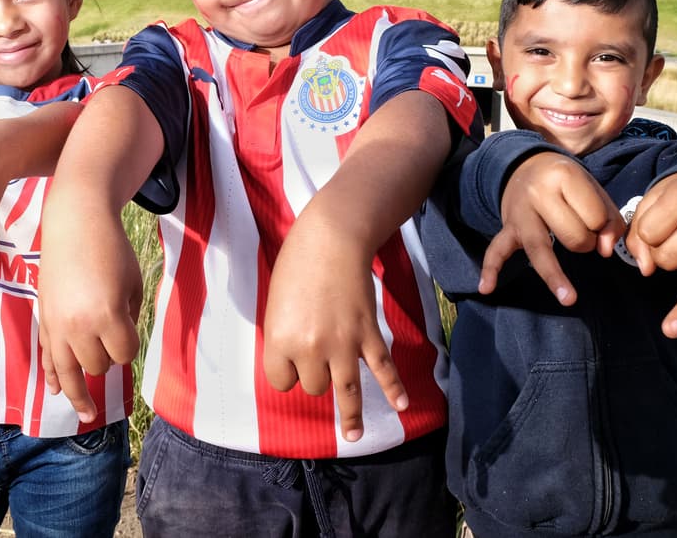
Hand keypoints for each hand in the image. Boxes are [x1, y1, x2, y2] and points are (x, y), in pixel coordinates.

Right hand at [37, 207, 141, 423]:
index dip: (130, 345)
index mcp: (107, 315)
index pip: (124, 353)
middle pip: (97, 364)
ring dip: (79, 392)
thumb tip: (121, 347)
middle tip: (112, 336)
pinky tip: (58, 392)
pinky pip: (47, 356)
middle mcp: (78, 326)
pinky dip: (53, 375)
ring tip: (86, 413)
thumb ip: (130, 318)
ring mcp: (56, 324)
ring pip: (68, 372)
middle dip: (108, 356)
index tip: (129, 328)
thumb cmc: (112, 249)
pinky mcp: (43, 318)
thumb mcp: (133, 283)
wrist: (75, 223)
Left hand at [263, 227, 407, 443]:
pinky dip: (393, 388)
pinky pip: (382, 368)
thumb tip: (295, 360)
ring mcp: (343, 344)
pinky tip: (401, 406)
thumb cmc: (296, 265)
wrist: (332, 239)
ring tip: (354, 436)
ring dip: (351, 416)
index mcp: (280, 340)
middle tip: (317, 355)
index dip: (286, 373)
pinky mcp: (368, 334)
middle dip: (315, 376)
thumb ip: (283, 336)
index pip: (281, 381)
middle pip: (313, 386)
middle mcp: (311, 349)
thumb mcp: (275, 303)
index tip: (291, 362)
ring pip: (346, 390)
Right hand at [480, 152, 623, 304]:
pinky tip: (487, 288)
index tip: (596, 220)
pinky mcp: (507, 228)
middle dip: (585, 242)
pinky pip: (496, 250)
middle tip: (581, 232)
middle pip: (572, 236)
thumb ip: (609, 217)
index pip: (594, 216)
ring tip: (569, 299)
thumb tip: (604, 250)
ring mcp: (520, 213)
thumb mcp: (593, 187)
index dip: (602, 225)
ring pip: (540, 248)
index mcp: (563, 177)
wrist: (526, 166)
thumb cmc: (565, 182)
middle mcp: (538, 193)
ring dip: (556, 276)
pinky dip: (491, 269)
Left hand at [627, 171, 676, 337]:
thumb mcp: (649, 201)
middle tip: (669, 238)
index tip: (653, 223)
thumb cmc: (676, 198)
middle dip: (659, 255)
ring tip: (676, 304)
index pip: (650, 233)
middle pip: (669, 259)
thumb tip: (648, 270)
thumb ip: (636, 234)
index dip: (643, 233)